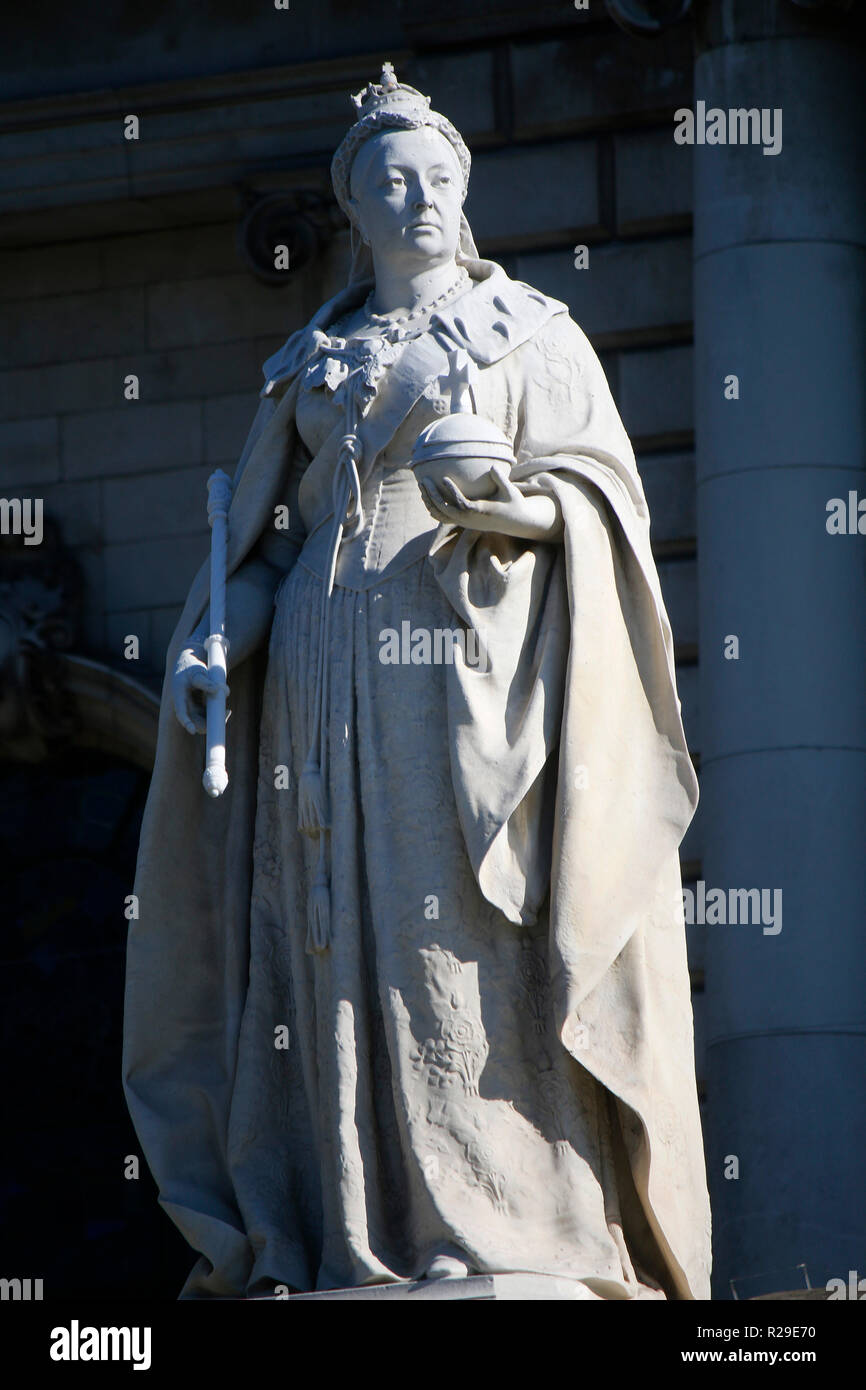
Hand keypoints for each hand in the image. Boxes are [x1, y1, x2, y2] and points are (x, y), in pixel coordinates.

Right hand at [172, 648, 229, 735]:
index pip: (181, 712)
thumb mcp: (197, 671)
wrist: (188, 666)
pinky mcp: (200, 710)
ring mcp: (192, 709)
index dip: (186, 722)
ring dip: (215, 720)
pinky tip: (225, 710)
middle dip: (209, 725)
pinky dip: (217, 715)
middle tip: (226, 714)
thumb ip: (206, 681)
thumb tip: (220, 690)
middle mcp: (184, 706)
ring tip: (227, 711)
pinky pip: (209, 717)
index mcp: (179, 696)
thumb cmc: (191, 667)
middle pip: (195, 723)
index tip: (192, 731)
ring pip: (203, 722)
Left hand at [419, 470, 562, 541]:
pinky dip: (434, 508)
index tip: (443, 478)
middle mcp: (470, 520)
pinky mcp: (463, 523)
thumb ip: (501, 480)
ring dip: (430, 502)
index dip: (452, 492)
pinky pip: (444, 517)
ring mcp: (465, 523)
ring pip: (441, 516)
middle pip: (445, 511)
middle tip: (423, 481)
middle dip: (432, 496)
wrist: (516, 523)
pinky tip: (428, 496)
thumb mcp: (511, 491)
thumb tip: (492, 466)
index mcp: (481, 512)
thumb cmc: (515, 504)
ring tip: (422, 486)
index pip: (462, 504)